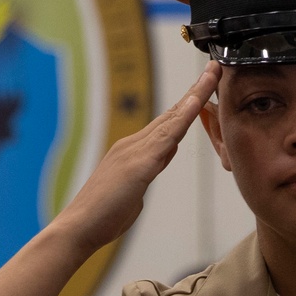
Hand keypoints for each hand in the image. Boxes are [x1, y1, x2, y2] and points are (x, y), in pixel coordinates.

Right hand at [56, 63, 222, 254]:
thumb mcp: (135, 188)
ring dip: (195, 94)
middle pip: (173, 113)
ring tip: (213, 74)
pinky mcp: (138, 164)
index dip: (188, 104)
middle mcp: (134, 144)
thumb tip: (166, 153)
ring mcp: (134, 151)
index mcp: (134, 151)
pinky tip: (196, 102)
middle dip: (197, 90)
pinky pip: (166, 136)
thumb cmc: (104, 216)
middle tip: (216, 68)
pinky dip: (183, 117)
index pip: (168, 123)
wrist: (79, 227)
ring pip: (172, 117)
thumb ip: (151, 167)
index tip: (205, 87)